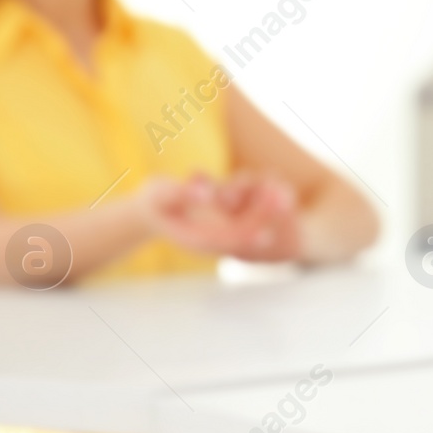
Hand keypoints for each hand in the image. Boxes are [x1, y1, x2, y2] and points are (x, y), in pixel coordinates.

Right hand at [139, 172, 300, 261]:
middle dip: (264, 220)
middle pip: (244, 235)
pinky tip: (272, 189)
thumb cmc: (152, 202)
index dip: (248, 237)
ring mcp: (218, 234)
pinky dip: (259, 206)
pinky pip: (246, 218)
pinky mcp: (222, 224)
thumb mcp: (162, 195)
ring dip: (266, 212)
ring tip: (283, 193)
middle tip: (285, 201)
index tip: (269, 231)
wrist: (148, 210)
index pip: (227, 243)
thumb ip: (183, 194)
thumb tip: (207, 194)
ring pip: (248, 226)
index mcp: (197, 241)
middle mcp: (212, 241)